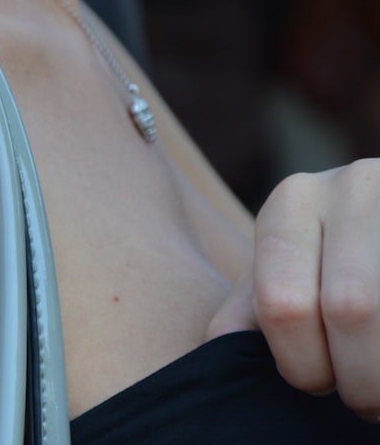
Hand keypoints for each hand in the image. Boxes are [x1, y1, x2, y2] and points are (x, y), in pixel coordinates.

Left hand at [208, 158, 379, 418]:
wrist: (378, 215)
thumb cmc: (325, 257)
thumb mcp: (282, 269)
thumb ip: (250, 311)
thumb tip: (223, 353)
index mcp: (292, 203)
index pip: (284, 302)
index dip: (302, 365)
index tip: (315, 387)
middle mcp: (350, 188)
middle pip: (350, 306)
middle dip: (357, 375)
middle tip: (361, 400)